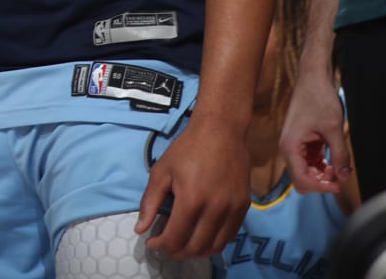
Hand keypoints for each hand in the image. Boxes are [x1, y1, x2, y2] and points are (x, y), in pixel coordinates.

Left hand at [135, 117, 249, 259]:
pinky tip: (201, 237)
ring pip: (216, 246)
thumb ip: (150, 202)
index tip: (151, 243)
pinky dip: (214, 242)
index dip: (161, 246)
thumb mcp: (161, 171)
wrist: (221, 132)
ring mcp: (233, 210)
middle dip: (177, 252)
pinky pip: (230, 235)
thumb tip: (141, 229)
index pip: (176, 238)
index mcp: (192, 200)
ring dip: (197, 252)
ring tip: (182, 246)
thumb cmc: (187, 149)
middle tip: (165, 247)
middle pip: (196, 247)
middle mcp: (215, 209)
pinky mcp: (244, 207)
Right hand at [280, 69, 350, 193]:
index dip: (321, 187)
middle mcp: (288, 148)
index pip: (301, 180)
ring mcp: (294, 146)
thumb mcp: (334, 129)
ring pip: (306, 172)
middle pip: (302, 179)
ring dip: (323, 174)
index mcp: (290, 146)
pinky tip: (334, 160)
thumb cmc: (319, 99)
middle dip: (321, 181)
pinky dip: (322, 165)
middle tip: (341, 173)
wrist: (313, 80)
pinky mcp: (301, 142)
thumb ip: (340, 155)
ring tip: (340, 166)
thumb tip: (344, 177)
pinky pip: (309, 162)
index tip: (339, 185)